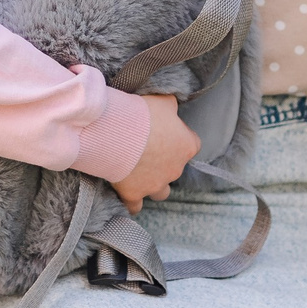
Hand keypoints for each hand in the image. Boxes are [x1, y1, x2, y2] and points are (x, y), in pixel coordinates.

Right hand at [113, 94, 198, 212]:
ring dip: (154, 184)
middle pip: (175, 168)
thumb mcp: (163, 101)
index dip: (178, 139)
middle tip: (145, 147)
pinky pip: (136, 206)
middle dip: (163, 161)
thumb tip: (172, 107)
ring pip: (161, 193)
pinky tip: (126, 192)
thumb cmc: (142, 114)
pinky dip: (132, 201)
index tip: (165, 133)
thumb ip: (171, 106)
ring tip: (139, 173)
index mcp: (187, 146)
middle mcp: (175, 169)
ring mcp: (155, 185)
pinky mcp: (134, 194)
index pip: (192, 144)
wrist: (115, 133)